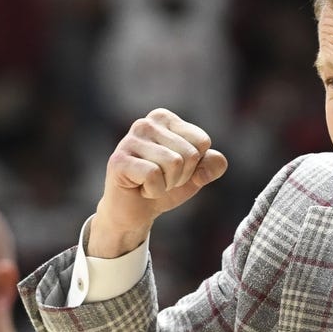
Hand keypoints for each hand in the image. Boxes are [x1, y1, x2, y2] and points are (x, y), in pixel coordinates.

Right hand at [89, 109, 227, 257]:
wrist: (135, 212)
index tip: (176, 170)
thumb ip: (213, 164)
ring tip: (151, 183)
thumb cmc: (165, 187)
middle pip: (189, 154)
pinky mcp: (119, 160)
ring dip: (167, 184)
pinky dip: (153, 191)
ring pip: (174, 163)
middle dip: (181, 176)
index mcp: (165, 119)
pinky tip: (140, 188)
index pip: (202, 142)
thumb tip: (209, 164)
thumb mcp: (196, 175)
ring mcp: (130, 140)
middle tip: (162, 180)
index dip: (195, 165)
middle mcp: (146, 123)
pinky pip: (154, 175)